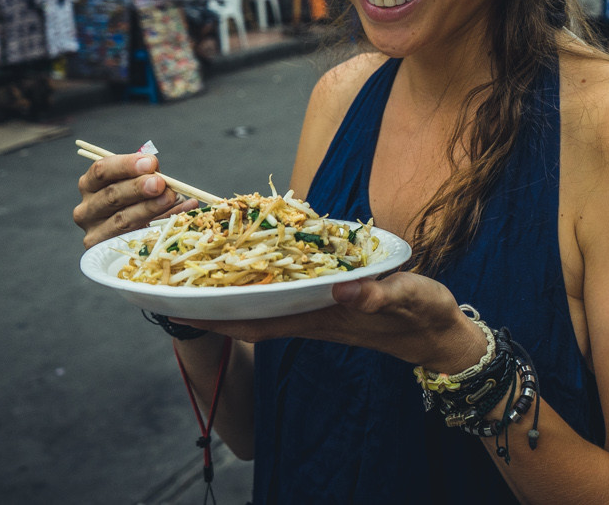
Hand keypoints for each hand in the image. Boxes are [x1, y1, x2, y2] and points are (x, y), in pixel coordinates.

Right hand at [74, 152, 196, 248]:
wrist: (141, 233)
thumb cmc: (139, 200)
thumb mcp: (141, 182)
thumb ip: (148, 175)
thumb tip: (159, 173)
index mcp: (89, 185)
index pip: (101, 170)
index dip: (126, 165)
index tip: (150, 163)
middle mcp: (86, 209)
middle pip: (110, 195)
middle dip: (137, 188)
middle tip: (160, 183)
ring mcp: (94, 233)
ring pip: (122, 219)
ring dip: (149, 208)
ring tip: (170, 198)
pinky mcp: (107, 253)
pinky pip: (137, 238)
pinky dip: (163, 224)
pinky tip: (183, 213)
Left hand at [176, 272, 487, 372]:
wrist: (440, 336)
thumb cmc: (425, 317)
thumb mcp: (410, 299)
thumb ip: (379, 293)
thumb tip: (343, 287)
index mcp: (322, 317)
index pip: (257, 319)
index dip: (216, 315)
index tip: (178, 305)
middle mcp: (312, 317)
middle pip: (248, 315)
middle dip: (208, 305)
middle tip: (168, 285)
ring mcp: (319, 313)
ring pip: (261, 307)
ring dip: (228, 294)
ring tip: (195, 275)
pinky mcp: (329, 305)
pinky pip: (283, 298)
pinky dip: (259, 284)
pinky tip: (249, 270)